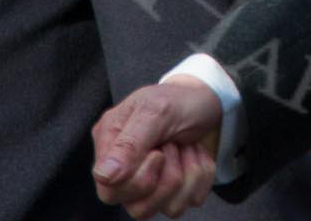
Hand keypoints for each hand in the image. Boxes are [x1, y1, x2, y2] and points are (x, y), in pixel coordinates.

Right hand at [92, 75, 223, 217]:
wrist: (207, 101)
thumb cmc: (176, 101)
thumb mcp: (155, 111)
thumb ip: (129, 143)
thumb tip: (103, 175)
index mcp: (110, 146)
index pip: (109, 190)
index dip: (139, 179)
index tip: (159, 152)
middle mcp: (126, 171)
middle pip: (137, 208)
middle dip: (168, 177)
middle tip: (173, 145)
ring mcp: (151, 185)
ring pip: (169, 209)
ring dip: (189, 173)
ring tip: (185, 146)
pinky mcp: (176, 190)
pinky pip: (191, 201)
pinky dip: (202, 175)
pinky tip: (195, 154)